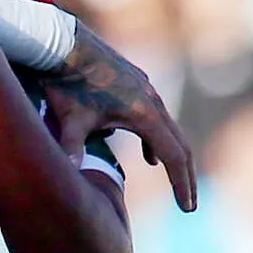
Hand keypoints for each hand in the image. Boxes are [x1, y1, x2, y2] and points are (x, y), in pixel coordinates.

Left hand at [44, 27, 199, 210]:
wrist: (63, 43)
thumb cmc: (66, 83)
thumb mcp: (69, 121)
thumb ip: (72, 149)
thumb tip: (67, 176)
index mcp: (144, 113)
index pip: (173, 156)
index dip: (180, 184)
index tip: (187, 209)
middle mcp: (152, 101)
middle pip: (179, 145)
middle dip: (184, 176)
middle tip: (189, 205)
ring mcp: (145, 91)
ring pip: (167, 130)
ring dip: (171, 158)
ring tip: (174, 183)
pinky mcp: (135, 85)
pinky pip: (154, 118)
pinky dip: (155, 140)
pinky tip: (148, 157)